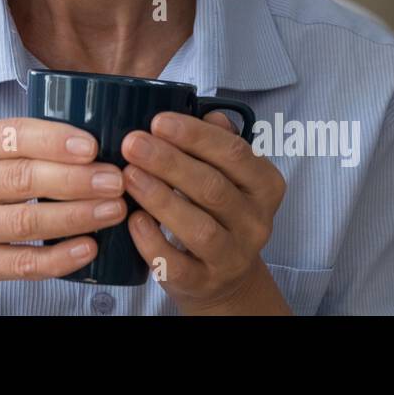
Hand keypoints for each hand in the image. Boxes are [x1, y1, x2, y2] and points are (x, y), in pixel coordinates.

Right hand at [0, 117, 126, 313]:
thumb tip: (94, 133)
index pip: (11, 135)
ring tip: (114, 210)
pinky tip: (89, 248)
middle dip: (76, 179)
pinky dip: (59, 257)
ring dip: (76, 215)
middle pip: (23, 178)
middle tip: (116, 180)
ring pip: (26, 221)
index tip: (93, 146)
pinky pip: (21, 263)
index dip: (54, 140)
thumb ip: (18, 146)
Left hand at [121, 110, 290, 314]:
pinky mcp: (205, 283)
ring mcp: (233, 257)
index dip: (194, 135)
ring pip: (199, 228)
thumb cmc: (217, 210)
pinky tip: (133, 219)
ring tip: (129, 175)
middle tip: (133, 143)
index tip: (157, 121)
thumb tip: (206, 111)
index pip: (234, 153)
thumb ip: (216, 142)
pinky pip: (179, 265)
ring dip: (160, 198)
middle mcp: (256, 222)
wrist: (223, 275)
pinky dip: (153, 242)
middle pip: (213, 188)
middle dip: (169, 162)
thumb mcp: (226, 173)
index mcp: (264, 185)